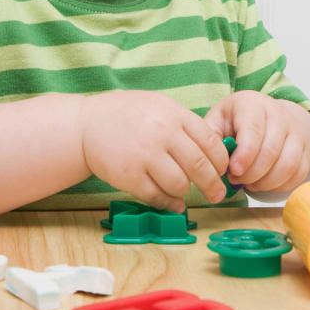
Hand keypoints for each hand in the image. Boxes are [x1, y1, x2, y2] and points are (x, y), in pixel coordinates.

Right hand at [79, 90, 228, 212]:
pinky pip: (157, 196)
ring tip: (184, 192)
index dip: (221, 163)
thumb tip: (216, 151)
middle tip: (217, 194)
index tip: (223, 172)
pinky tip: (173, 203)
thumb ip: (187, 125)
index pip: (212, 143)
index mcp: (175, 115)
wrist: (86, 124)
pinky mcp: (128, 176)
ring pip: (180, 185)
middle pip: (200, 167)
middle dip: (213, 185)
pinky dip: (169, 203)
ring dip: (186, 193)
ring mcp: (144, 155)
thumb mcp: (161, 106)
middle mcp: (162, 134)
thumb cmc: (128, 115)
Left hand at [204, 91, 309, 193]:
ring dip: (267, 182)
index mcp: (253, 104)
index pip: (253, 129)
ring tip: (250, 183)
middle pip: (271, 150)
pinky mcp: (306, 149)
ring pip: (288, 164)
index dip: (244, 154)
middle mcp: (279, 114)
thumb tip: (211, 161)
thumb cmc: (236, 121)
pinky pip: (299, 173)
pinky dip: (281, 185)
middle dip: (252, 173)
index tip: (234, 171)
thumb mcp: (217, 121)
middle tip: (237, 180)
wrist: (266, 116)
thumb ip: (210, 138)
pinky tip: (264, 183)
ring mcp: (296, 132)